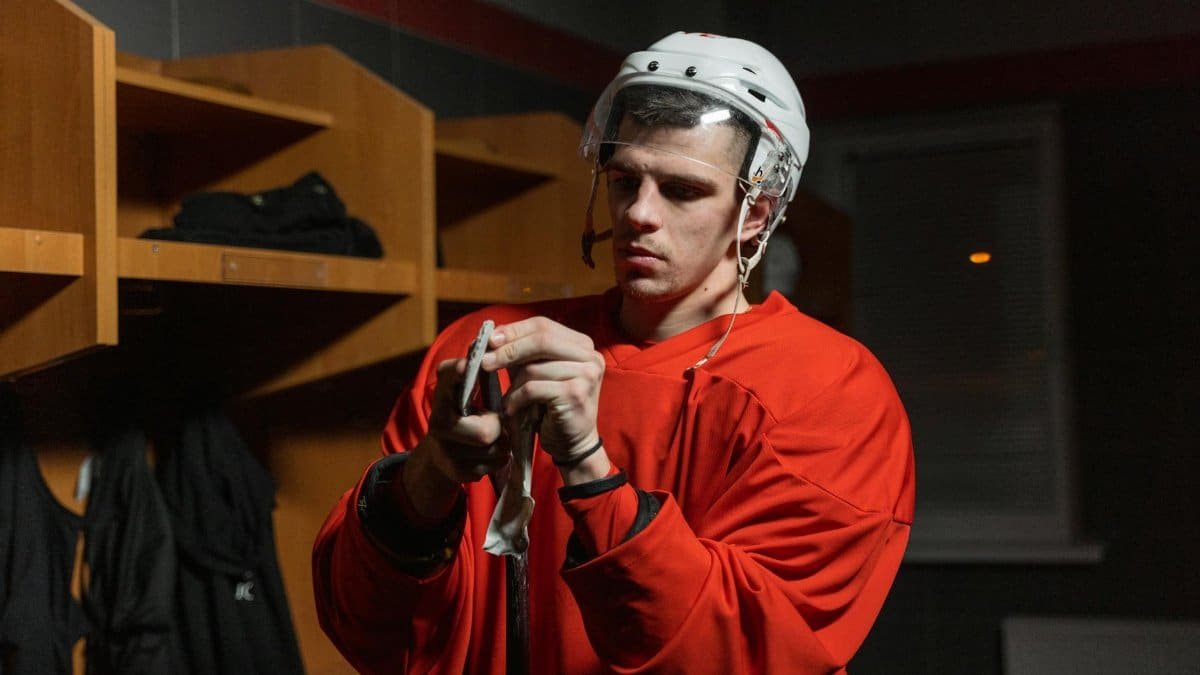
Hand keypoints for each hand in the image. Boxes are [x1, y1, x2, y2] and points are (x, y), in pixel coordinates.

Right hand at [422, 357, 507, 481]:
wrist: (441, 454)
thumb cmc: (463, 413)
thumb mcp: (466, 390)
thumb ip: (477, 368)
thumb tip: (490, 333)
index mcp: (442, 393)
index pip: (448, 377)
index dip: (460, 372)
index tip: (470, 364)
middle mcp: (437, 420)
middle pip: (485, 431)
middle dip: (499, 428)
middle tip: (496, 422)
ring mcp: (444, 449)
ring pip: (494, 450)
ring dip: (502, 444)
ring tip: (494, 437)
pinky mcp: (455, 471)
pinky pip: (492, 466)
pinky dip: (497, 459)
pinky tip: (486, 453)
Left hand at [482, 317, 604, 463]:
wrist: (572, 444)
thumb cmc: (550, 407)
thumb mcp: (536, 373)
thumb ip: (520, 353)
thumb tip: (491, 335)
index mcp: (581, 344)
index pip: (543, 325)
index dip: (514, 330)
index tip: (490, 339)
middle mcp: (590, 356)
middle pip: (541, 339)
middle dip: (509, 350)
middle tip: (484, 362)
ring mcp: (587, 374)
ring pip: (534, 368)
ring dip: (513, 385)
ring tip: (506, 400)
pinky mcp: (576, 394)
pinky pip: (534, 388)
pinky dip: (517, 399)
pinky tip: (512, 410)